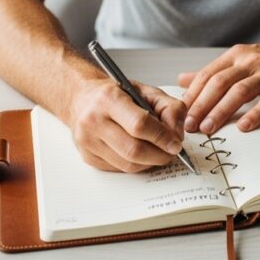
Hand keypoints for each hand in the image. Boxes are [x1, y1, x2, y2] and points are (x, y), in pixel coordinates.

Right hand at [67, 78, 187, 171]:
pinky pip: (119, 169)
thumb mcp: (146, 91)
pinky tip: (141, 155)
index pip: (140, 125)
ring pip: (128, 164)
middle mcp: (94, 120)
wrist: (83, 99)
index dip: (162, 137)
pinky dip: (136, 165)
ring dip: (150, 163)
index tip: (176, 143)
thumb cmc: (116, 94)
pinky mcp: (88, 157)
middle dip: (159, 155)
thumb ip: (168, 107)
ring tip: (159, 153)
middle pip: (134, 150)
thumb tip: (177, 134)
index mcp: (109, 98)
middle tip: (171, 153)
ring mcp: (88, 141)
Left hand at [177, 35, 259, 134]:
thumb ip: (214, 72)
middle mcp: (251, 61)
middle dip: (201, 105)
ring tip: (208, 129)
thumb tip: (182, 80)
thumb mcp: (243, 60)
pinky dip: (255, 113)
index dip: (192, 95)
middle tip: (188, 126)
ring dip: (221, 111)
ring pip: (240, 91)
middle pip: (220, 83)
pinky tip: (243, 127)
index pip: (208, 74)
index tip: (179, 113)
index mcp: (237, 55)